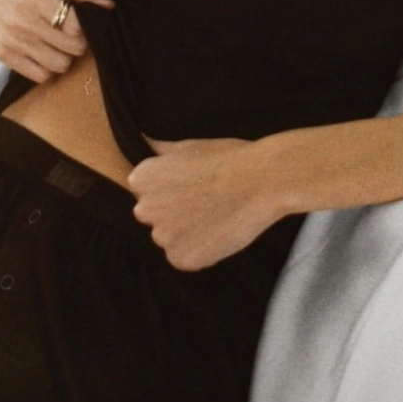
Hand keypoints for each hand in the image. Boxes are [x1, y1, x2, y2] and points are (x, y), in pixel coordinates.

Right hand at [0, 0, 112, 81]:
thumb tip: (109, 8)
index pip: (76, 27)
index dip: (88, 24)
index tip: (85, 15)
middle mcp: (19, 21)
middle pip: (71, 49)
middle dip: (79, 39)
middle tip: (73, 25)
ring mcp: (7, 39)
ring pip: (58, 66)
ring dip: (64, 53)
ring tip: (58, 35)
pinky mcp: (0, 52)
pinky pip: (38, 75)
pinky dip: (47, 64)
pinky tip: (44, 45)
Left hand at [128, 135, 278, 269]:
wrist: (261, 180)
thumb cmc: (227, 158)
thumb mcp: (186, 146)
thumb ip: (158, 152)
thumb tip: (142, 142)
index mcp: (141, 179)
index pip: (146, 193)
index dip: (172, 191)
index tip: (193, 186)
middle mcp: (144, 209)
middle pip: (155, 218)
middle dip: (175, 214)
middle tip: (206, 203)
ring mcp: (162, 236)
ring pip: (171, 240)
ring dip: (188, 234)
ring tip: (216, 217)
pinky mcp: (181, 258)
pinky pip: (186, 259)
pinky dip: (201, 252)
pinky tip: (219, 233)